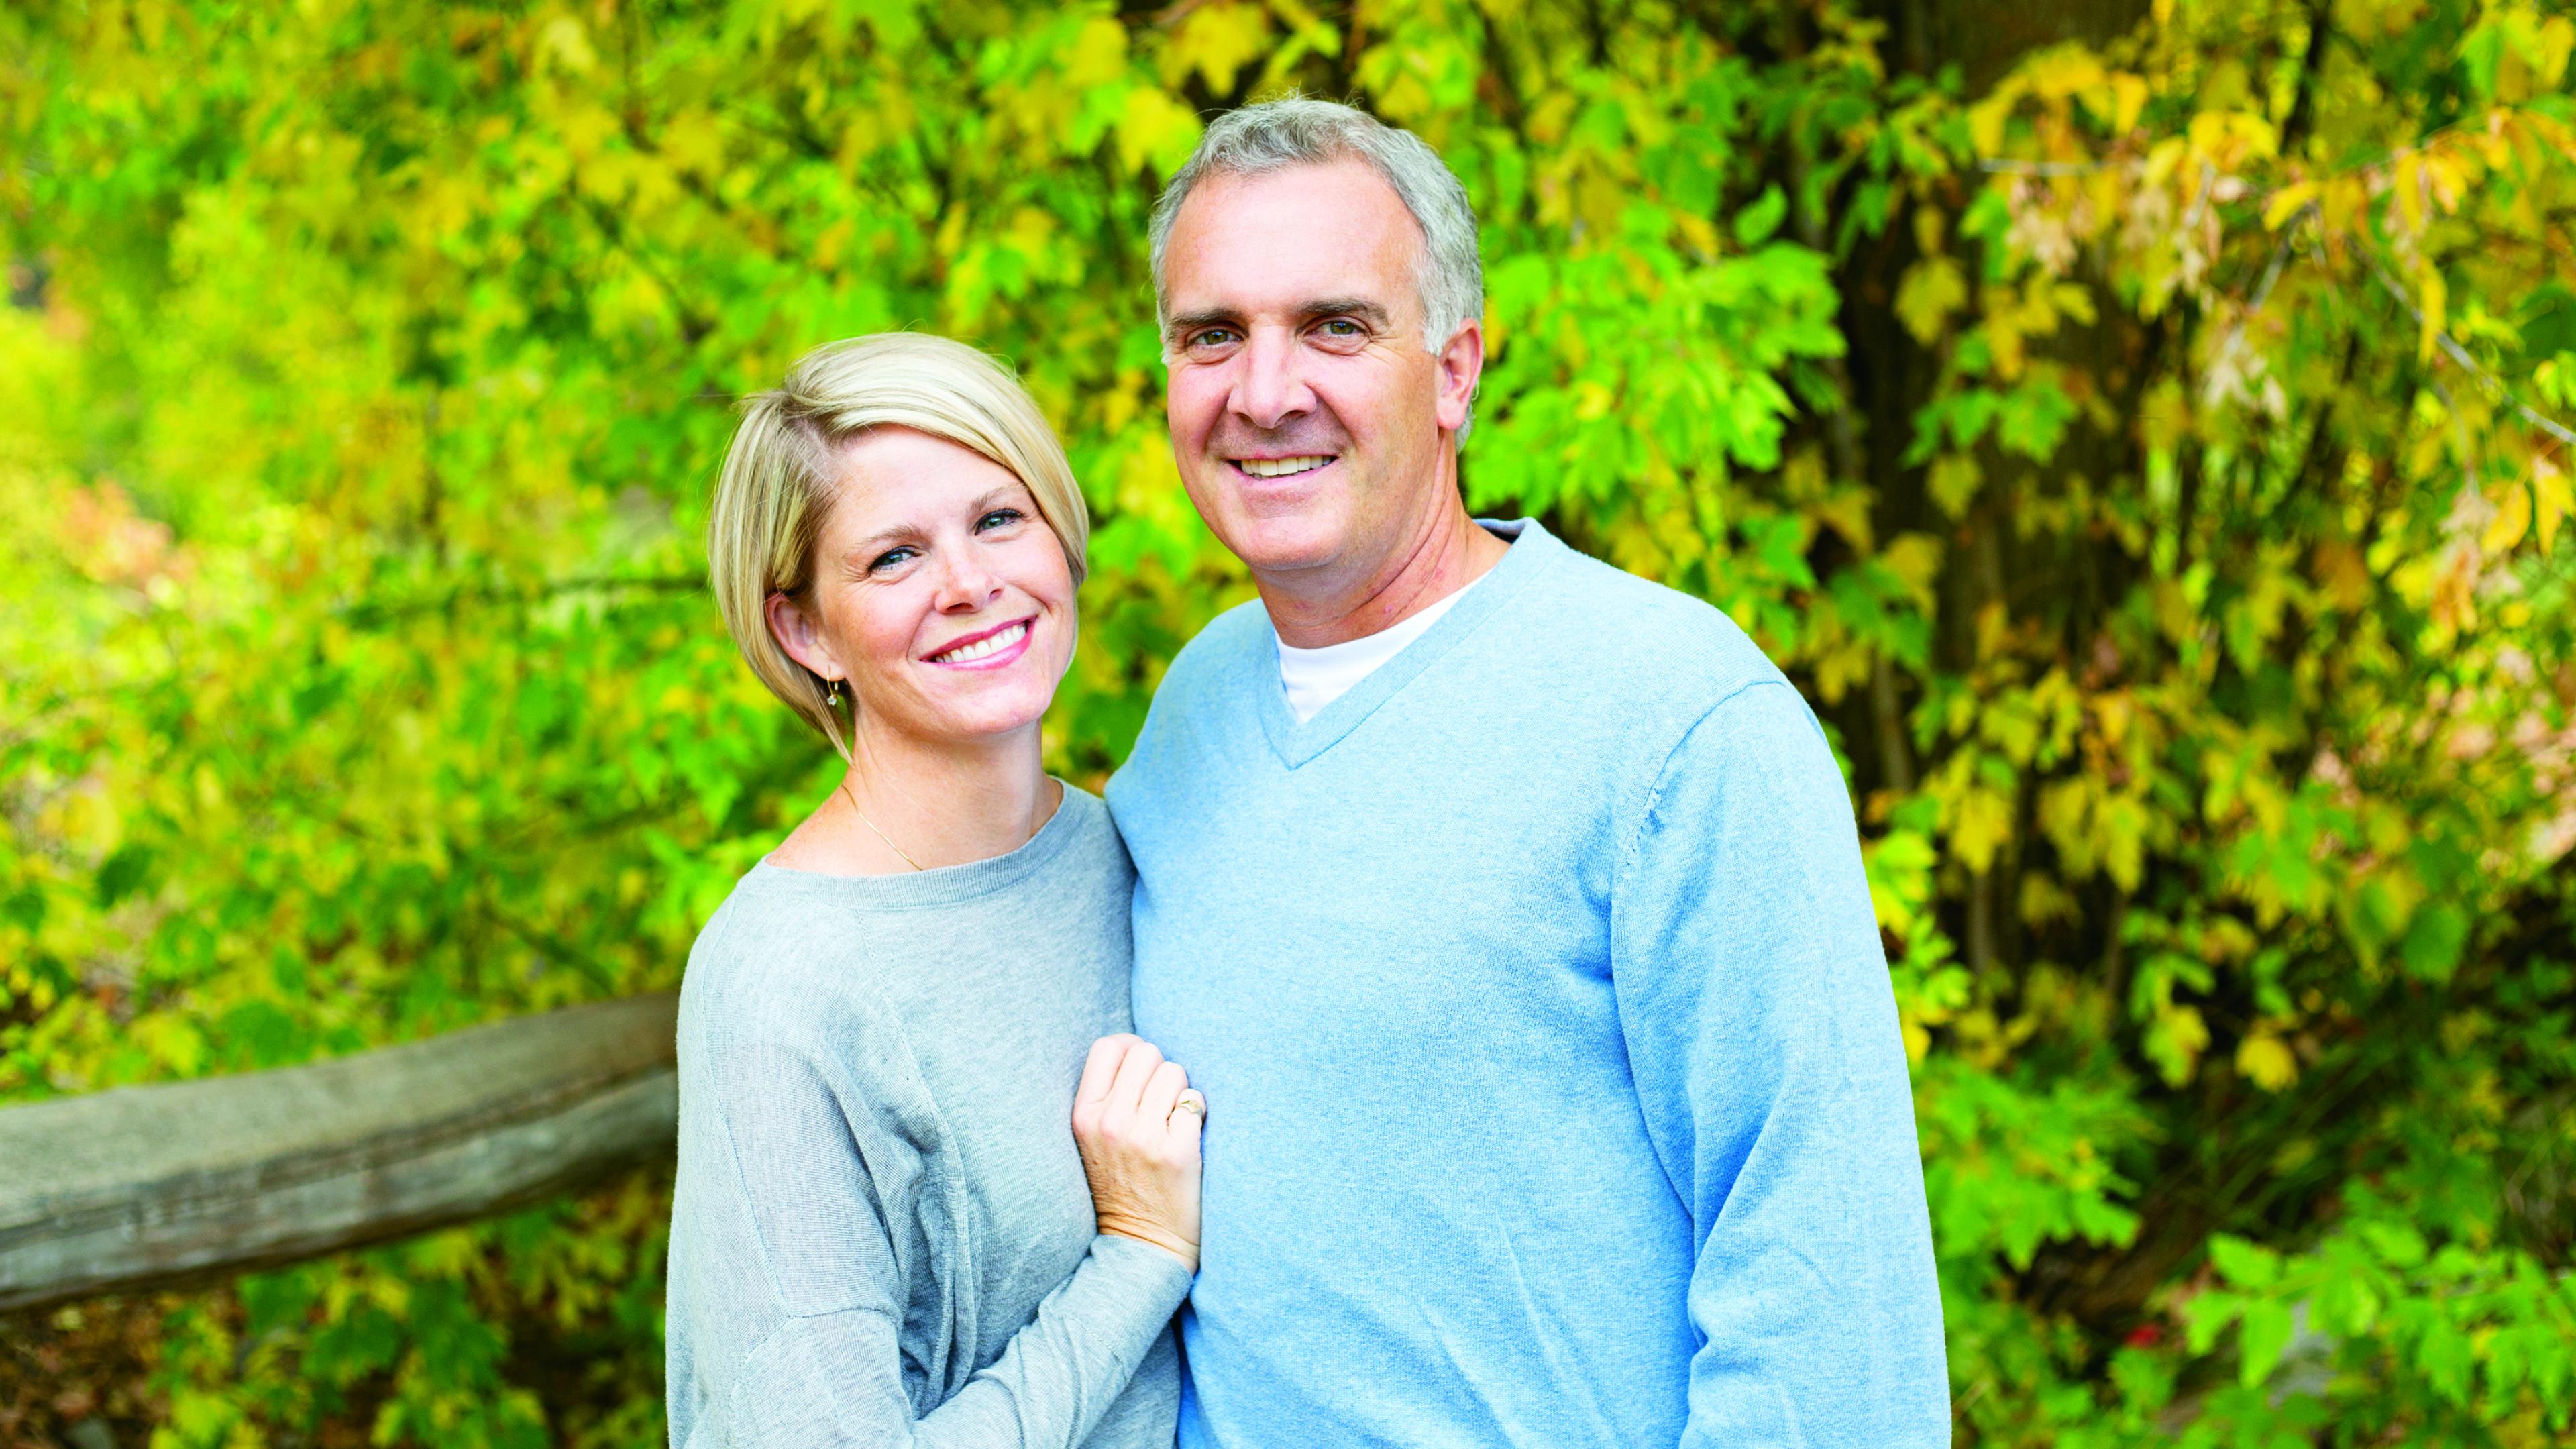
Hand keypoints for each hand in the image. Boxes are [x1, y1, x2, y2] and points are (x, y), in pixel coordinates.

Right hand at [1071, 1034, 1204, 1271]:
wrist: (1141, 1243)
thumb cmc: (1120, 1182)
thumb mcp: (1091, 1138)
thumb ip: (1105, 1095)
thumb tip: (1137, 1047)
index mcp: (1083, 1115)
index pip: (1109, 1047)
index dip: (1131, 1048)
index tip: (1142, 1068)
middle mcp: (1109, 1122)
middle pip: (1146, 1053)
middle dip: (1158, 1071)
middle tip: (1159, 1101)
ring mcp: (1143, 1136)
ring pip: (1174, 1073)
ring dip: (1180, 1092)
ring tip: (1171, 1121)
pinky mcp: (1177, 1151)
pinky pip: (1196, 1102)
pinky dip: (1197, 1113)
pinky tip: (1187, 1135)